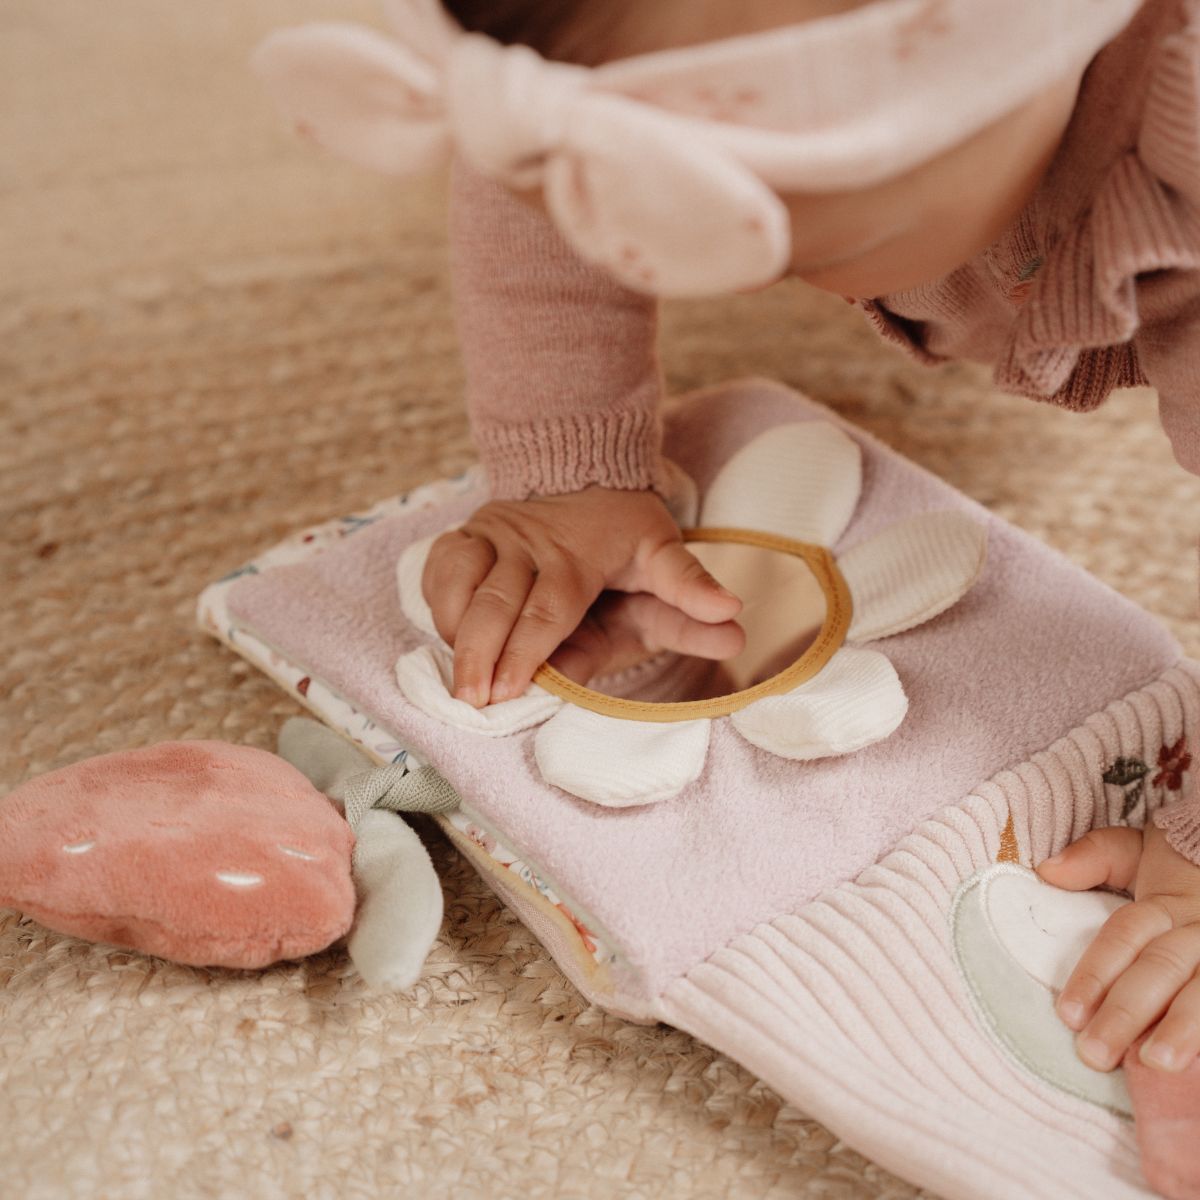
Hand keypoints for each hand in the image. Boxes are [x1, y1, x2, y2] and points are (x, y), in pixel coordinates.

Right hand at [422, 486, 742, 705]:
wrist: (583, 468)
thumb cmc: (625, 528)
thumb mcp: (664, 553)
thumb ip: (691, 589)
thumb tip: (733, 617)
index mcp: (576, 555)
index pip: (548, 610)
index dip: (526, 651)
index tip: (511, 691)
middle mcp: (527, 542)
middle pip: (496, 604)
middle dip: (480, 655)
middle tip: (471, 701)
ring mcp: (492, 535)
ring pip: (460, 583)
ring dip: (454, 632)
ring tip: (455, 681)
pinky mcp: (465, 533)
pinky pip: (441, 568)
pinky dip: (439, 602)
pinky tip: (445, 637)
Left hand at [1036, 821, 1199, 1072]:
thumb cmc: (1180, 869)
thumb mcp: (1138, 851)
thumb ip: (1096, 857)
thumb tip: (1048, 870)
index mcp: (1169, 902)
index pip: (1126, 935)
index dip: (1096, 973)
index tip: (1068, 1015)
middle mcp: (1199, 930)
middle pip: (1160, 969)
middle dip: (1126, 1012)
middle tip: (1094, 1053)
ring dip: (1182, 1029)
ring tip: (1155, 1064)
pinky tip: (1196, 1065)